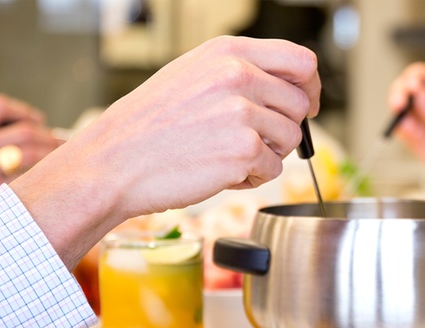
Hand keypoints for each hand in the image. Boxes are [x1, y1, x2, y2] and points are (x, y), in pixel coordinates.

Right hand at [0, 94, 61, 241]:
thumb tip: (21, 135)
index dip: (24, 111)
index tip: (39, 120)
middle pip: (25, 131)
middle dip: (49, 136)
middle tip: (62, 143)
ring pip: (31, 154)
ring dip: (52, 155)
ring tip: (62, 162)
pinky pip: (27, 181)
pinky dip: (43, 179)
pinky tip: (50, 183)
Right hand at [11, 36, 320, 267]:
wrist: (115, 162)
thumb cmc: (149, 126)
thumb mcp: (193, 76)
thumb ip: (240, 73)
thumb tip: (287, 87)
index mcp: (228, 52)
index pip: (301, 60)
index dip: (309, 87)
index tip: (305, 104)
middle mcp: (238, 75)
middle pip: (300, 104)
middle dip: (284, 128)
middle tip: (253, 142)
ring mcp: (242, 112)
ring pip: (292, 139)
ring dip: (268, 155)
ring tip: (229, 157)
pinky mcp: (244, 150)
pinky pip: (274, 170)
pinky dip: (252, 178)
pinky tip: (221, 173)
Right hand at [387, 62, 424, 177]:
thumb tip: (418, 93)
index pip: (422, 75)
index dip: (413, 78)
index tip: (412, 88)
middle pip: (405, 86)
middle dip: (399, 91)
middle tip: (399, 103)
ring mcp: (419, 118)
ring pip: (399, 105)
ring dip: (396, 108)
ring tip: (399, 114)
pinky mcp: (412, 134)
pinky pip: (400, 126)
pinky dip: (399, 126)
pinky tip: (408, 130)